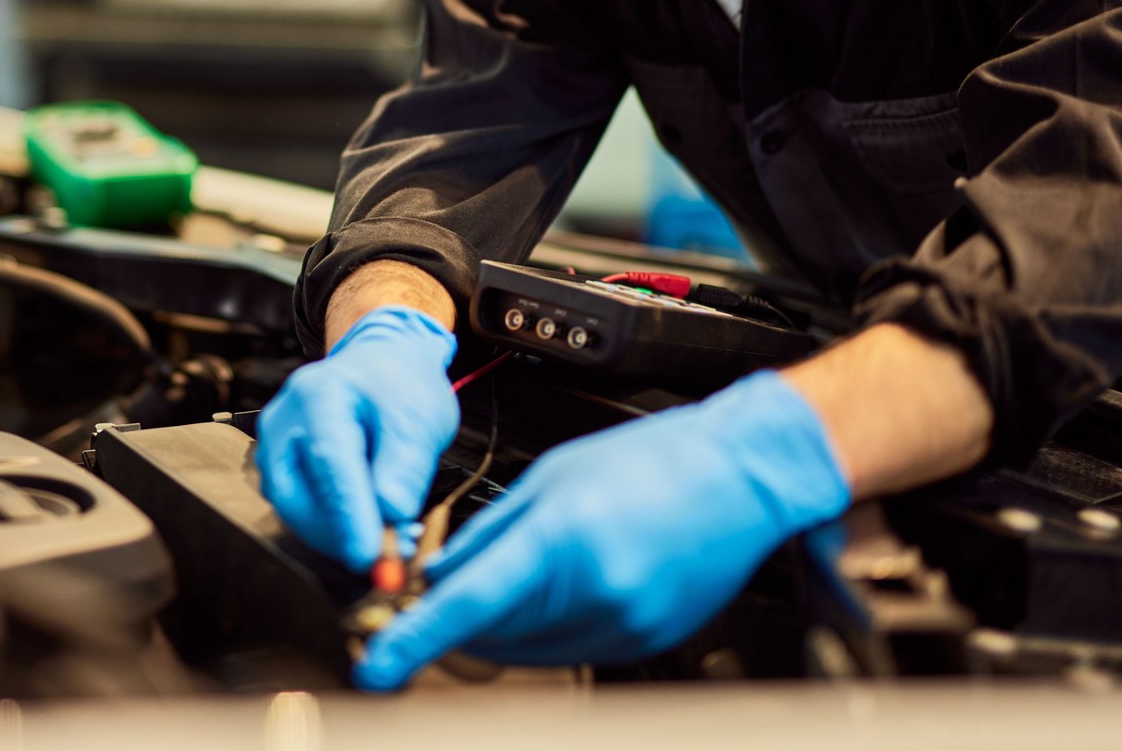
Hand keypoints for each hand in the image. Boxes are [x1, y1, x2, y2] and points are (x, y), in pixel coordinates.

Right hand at [256, 306, 457, 570]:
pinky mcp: (279, 469)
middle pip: (295, 493)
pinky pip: (299, 509)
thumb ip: (406, 465)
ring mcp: (274, 445)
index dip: (348, 513)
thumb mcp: (419, 418)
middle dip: (339, 534)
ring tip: (393, 541)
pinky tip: (373, 530)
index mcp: (319, 394)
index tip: (369, 556)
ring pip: (294, 509)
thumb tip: (392, 514)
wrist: (379, 367)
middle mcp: (283, 420)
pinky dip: (335, 528)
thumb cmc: (400, 388)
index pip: (329, 462)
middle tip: (389, 557)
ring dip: (339, 536)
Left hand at [355, 370, 849, 688]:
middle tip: (433, 592)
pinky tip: (550, 593)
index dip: (416, 638)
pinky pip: (571, 648)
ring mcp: (625, 622)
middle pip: (495, 632)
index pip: (472, 602)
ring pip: (529, 648)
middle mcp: (596, 590)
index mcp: (563, 536)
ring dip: (499, 626)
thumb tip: (440, 575)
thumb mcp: (554, 476)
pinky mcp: (646, 640)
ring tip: (507, 577)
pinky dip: (544, 629)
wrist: (744, 474)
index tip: (377, 663)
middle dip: (455, 619)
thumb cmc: (654, 459)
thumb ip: (490, 532)